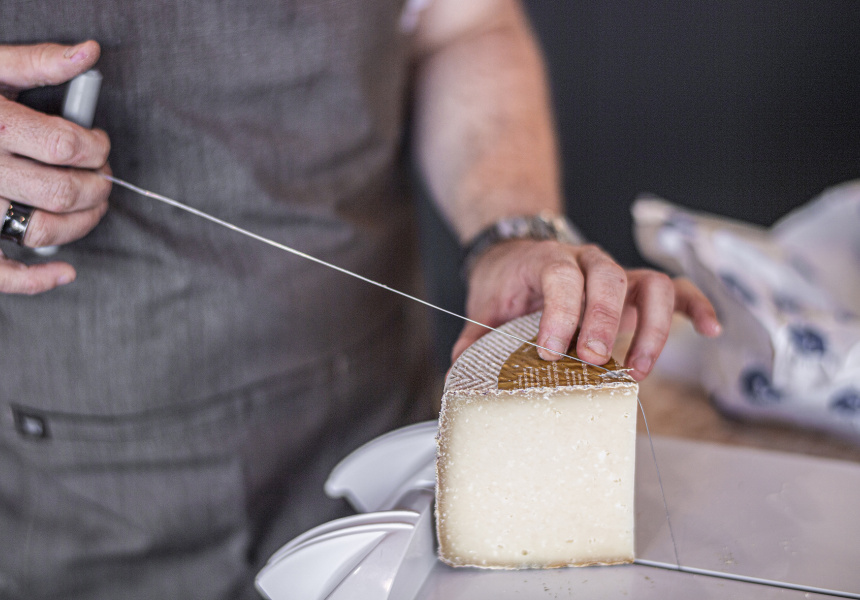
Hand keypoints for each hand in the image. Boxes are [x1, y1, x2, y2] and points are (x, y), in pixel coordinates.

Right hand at [0, 41, 110, 293]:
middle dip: (97, 187)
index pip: (65, 147)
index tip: (100, 145)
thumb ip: (37, 62)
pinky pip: (0, 272)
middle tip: (104, 178)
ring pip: (40, 231)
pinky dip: (35, 280)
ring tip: (94, 208)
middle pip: (61, 192)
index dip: (96, 148)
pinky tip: (64, 272)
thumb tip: (89, 53)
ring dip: (81, 225)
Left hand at [451, 240, 720, 380]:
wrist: (519, 253)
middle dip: (606, 324)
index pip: (562, 279)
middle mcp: (588, 262)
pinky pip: (677, 291)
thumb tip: (459, 368)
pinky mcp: (638, 289)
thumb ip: (475, 336)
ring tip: (637, 370)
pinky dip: (697, 307)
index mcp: (548, 262)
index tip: (552, 351)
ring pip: (652, 285)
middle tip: (594, 362)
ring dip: (652, 329)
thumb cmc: (507, 282)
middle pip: (611, 281)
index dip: (561, 314)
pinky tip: (710, 330)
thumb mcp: (485, 306)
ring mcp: (617, 274)